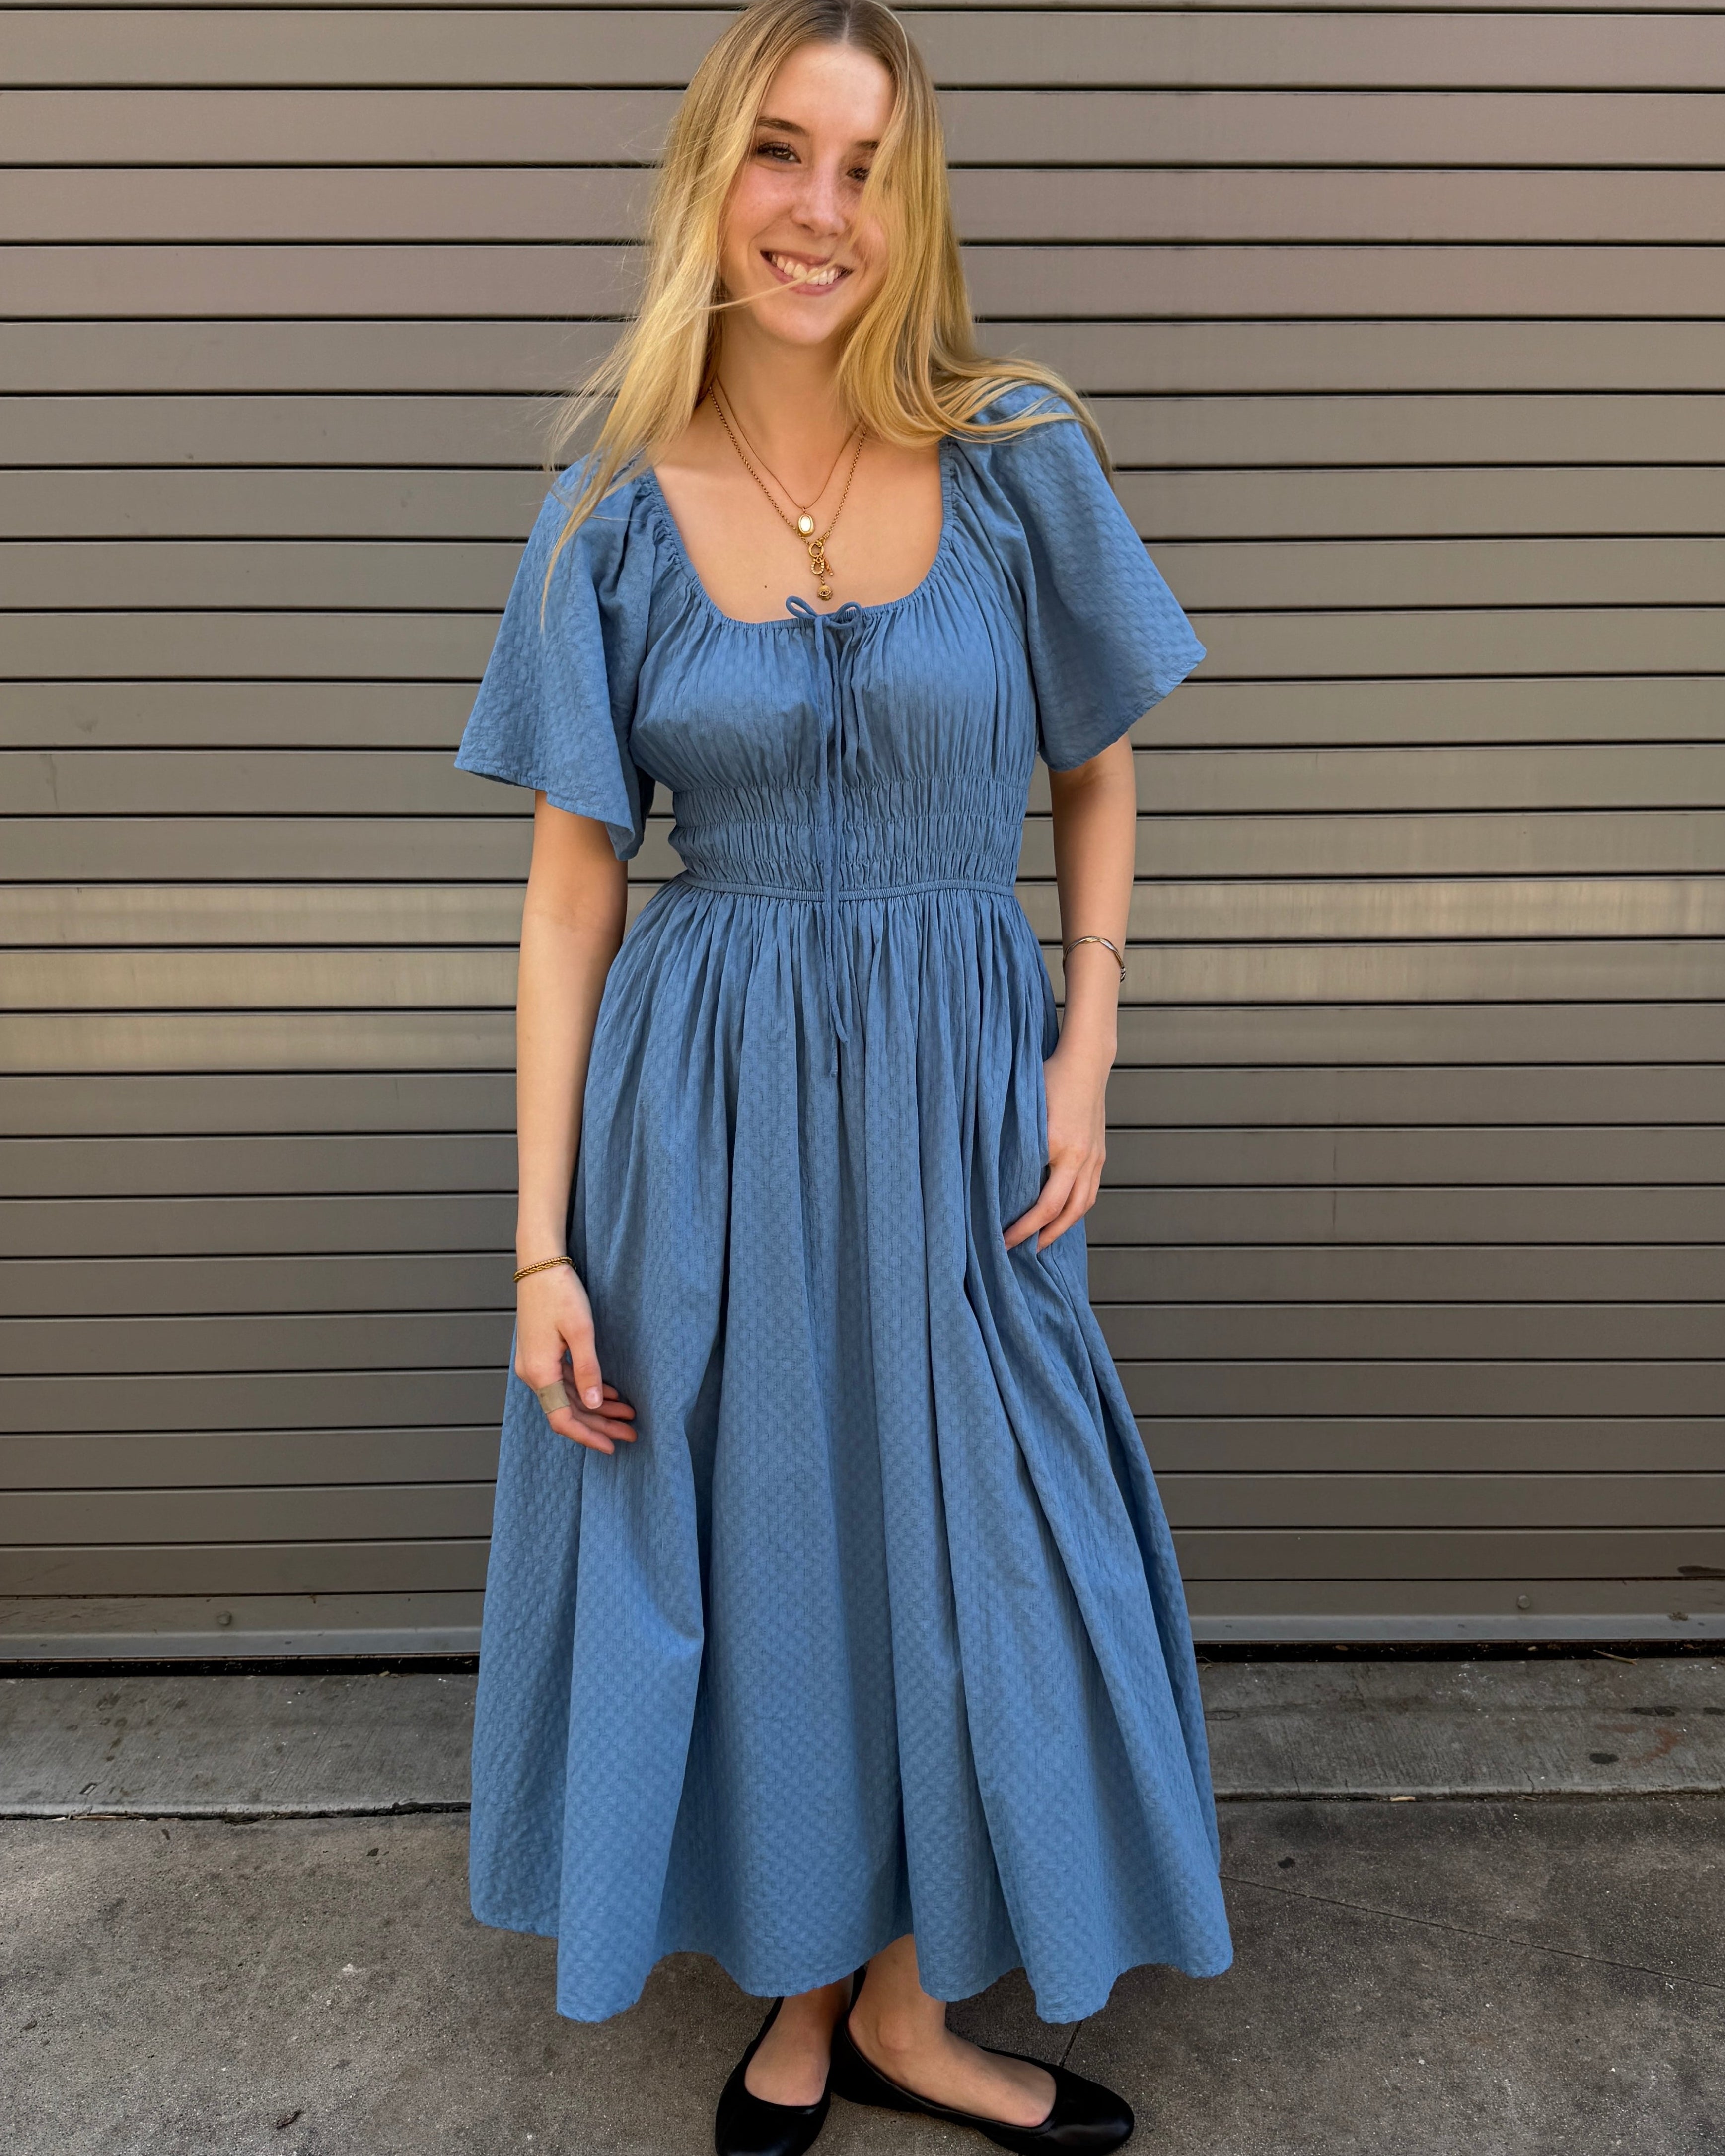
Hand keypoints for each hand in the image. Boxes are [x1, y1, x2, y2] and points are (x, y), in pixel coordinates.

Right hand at [514, 1264, 637, 1453]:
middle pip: (568, 1412)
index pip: (563, 1419)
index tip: (612, 1446)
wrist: (539, 1265)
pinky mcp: (541, 1355)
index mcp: (540, 1372)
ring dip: (597, 1408)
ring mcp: (535, 1364)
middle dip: (600, 1424)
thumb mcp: (580, 1331)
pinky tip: (609, 1395)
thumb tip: (594, 1405)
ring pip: (568, 1398)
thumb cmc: (559, 1292)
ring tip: (627, 1414)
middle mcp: (533, 1374)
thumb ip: (588, 1370)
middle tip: (631, 1433)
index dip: (588, 1436)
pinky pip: (565, 1383)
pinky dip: (587, 1391)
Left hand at [1002, 1045, 1108, 1253]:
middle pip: (1064, 1212)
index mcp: (1060, 1146)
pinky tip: (1059, 1217)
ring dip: (1061, 1229)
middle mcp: (1082, 1157)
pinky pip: (1090, 1191)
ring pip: (1082, 1206)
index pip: (1043, 1203)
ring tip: (1040, 1242)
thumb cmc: (1047, 1078)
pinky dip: (1075, 1209)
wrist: (1085, 1062)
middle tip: (1017, 1251)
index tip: (1002, 1239)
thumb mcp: (1020, 1109)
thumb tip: (986, 1175)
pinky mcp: (1100, 1154)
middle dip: (1041, 1236)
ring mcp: (1095, 1157)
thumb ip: (1009, 1142)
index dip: (1023, 1227)